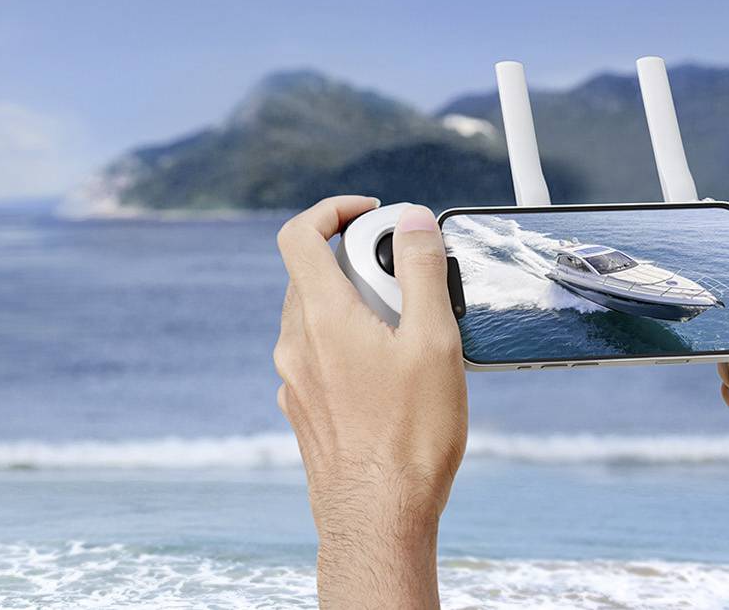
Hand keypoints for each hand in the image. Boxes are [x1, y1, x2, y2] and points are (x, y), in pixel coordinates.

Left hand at [274, 196, 466, 609]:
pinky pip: (320, 355)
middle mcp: (295, 343)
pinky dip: (349, 344)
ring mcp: (295, 378)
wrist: (377, 517)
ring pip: (316, 316)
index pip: (300, 234)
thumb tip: (411, 222)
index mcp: (321, 316)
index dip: (333, 210)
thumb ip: (421, 272)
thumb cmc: (410, 436)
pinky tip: (392, 376)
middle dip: (359, 262)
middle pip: (312, 273)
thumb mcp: (433, 342)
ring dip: (356, 306)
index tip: (372, 215)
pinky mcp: (303, 409)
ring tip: (408, 333)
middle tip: (407, 281)